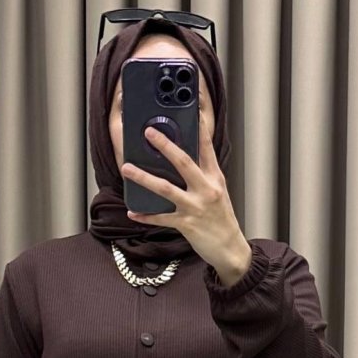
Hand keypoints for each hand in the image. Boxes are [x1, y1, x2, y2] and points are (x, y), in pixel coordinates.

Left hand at [120, 107, 252, 283]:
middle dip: (165, 145)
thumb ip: (202, 175)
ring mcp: (195, 207)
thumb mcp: (217, 191)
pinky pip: (161, 218)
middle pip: (183, 162)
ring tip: (126, 168)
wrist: (230, 249)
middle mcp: (206, 189)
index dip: (199, 127)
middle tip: (148, 132)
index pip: (206, 147)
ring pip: (166, 189)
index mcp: (214, 178)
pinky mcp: (186, 225)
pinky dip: (145, 215)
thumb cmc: (221, 219)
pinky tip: (133, 212)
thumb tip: (181, 159)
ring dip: (143, 177)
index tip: (190, 109)